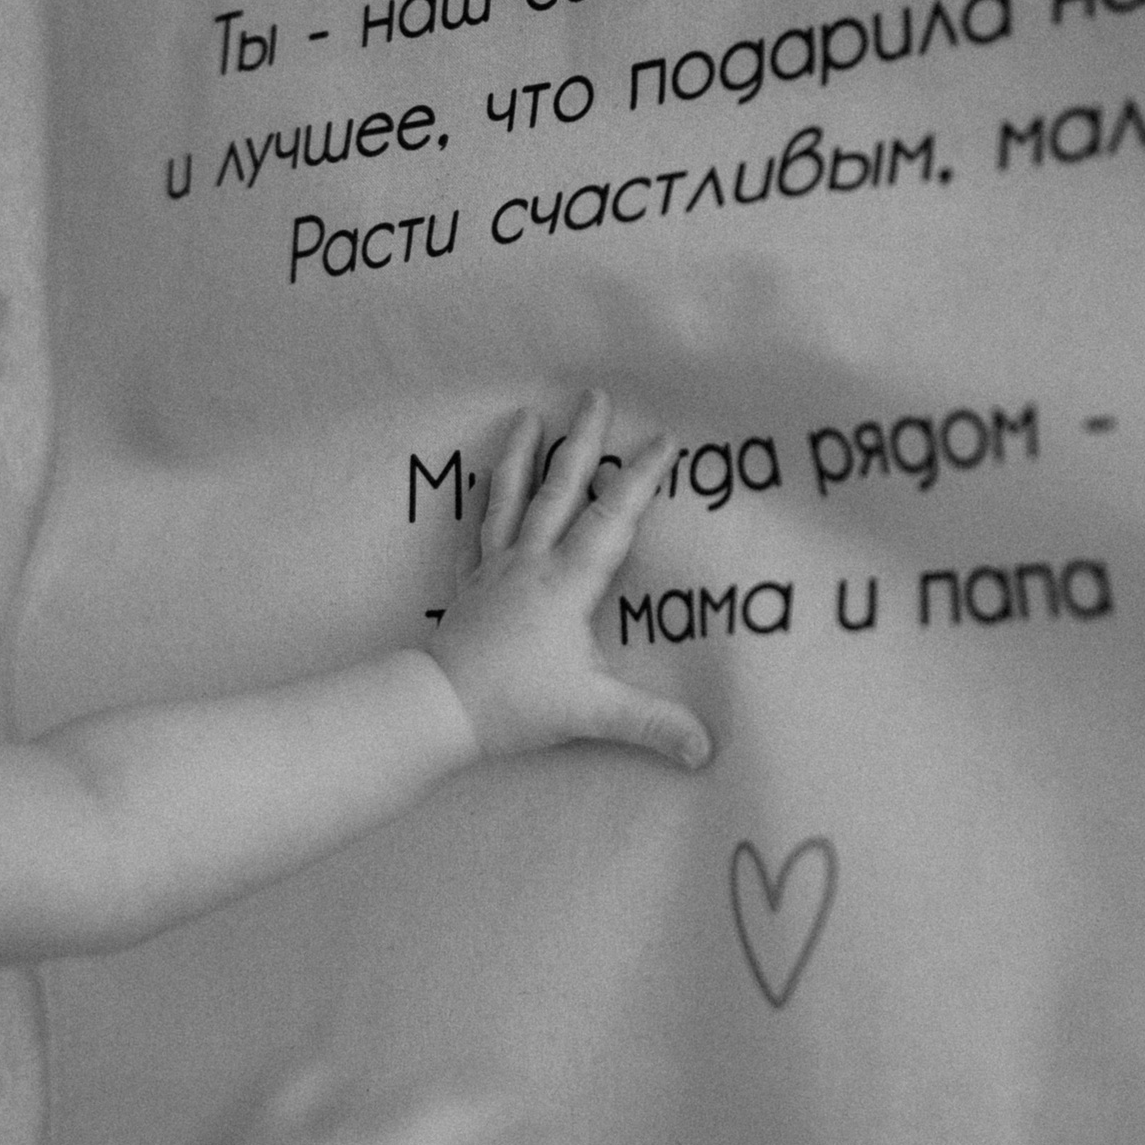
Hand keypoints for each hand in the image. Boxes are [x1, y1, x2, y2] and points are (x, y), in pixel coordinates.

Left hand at [430, 391, 711, 768]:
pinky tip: (482, 482)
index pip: (612, 519)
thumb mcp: (591, 713)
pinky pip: (475, 533)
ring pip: (510, 499)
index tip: (664, 438)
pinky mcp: (468, 585)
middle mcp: (530, 563)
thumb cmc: (515, 706)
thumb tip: (706, 749)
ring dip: (521, 455)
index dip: (641, 478)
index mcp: (566, 584)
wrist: (437, 708)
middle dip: (582, 441)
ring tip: (527, 415)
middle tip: (594, 395)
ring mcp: (495, 570)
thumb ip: (650, 724)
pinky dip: (481, 504)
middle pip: (559, 490)